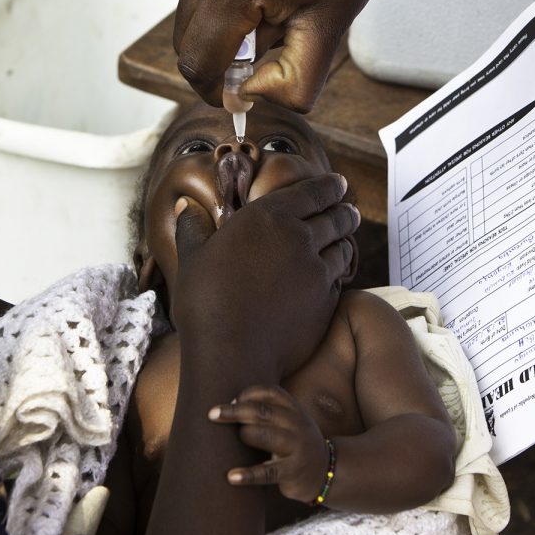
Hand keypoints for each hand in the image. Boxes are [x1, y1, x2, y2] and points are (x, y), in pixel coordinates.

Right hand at [169, 173, 357, 381]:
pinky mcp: (325, 301)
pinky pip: (340, 279)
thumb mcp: (192, 259)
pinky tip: (337, 273)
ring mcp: (316, 270)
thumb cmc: (205, 302)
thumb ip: (193, 229)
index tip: (338, 183)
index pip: (311, 192)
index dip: (328, 186)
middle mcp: (298, 237)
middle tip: (348, 209)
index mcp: (267, 217)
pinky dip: (341, 271)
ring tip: (347, 236)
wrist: (232, 351)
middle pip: (334, 217)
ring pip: (342, 247)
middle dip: (344, 210)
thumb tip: (186, 207)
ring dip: (346, 239)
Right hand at [173, 0, 395, 113]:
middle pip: (186, 39)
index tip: (239, 98)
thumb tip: (252, 96)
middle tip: (264, 58)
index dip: (216, 91)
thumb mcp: (329, 30)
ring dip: (223, 28)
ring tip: (274, 14)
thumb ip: (290, 80)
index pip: (197, 63)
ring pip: (192, 11)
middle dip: (219, 60)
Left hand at [209, 385, 328, 503]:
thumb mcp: (290, 422)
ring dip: (244, 435)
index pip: (270, 393)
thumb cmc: (295, 443)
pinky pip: (268, 472)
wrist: (326, 472)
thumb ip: (267, 412)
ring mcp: (298, 448)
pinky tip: (231, 477)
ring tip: (229, 446)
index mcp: (295, 410)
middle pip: (264, 411)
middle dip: (235, 411)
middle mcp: (298, 425)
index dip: (247, 394)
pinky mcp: (294, 472)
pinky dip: (248, 474)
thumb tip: (227, 405)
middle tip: (213, 414)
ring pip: (266, 436)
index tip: (230, 400)